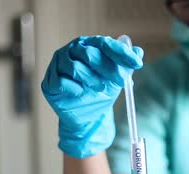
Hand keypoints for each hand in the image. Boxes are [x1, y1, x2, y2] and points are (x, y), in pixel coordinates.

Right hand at [41, 36, 143, 157]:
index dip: (122, 53)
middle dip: (109, 69)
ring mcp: (59, 64)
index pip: (106, 43)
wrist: (87, 115)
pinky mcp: (50, 81)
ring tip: (100, 89)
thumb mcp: (116, 79)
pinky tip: (81, 94)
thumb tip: (139, 52)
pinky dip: (76, 90)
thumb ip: (126, 65)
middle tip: (121, 82)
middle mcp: (72, 51)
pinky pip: (62, 83)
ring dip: (92, 80)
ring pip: (76, 68)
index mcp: (90, 45)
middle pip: (91, 54)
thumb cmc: (100, 91)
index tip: (137, 64)